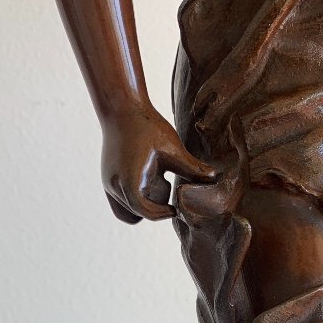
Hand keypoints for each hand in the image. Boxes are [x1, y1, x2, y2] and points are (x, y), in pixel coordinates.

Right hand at [101, 105, 215, 223]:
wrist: (121, 108)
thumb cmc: (146, 125)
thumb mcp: (172, 147)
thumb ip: (191, 167)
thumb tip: (214, 178)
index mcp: (129, 180)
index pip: (146, 212)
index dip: (163, 214)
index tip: (176, 208)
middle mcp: (115, 186)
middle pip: (138, 213)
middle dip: (155, 205)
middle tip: (168, 183)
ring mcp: (109, 184)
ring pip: (128, 212)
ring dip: (144, 204)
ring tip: (157, 180)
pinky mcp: (109, 180)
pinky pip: (122, 205)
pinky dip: (136, 200)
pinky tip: (149, 180)